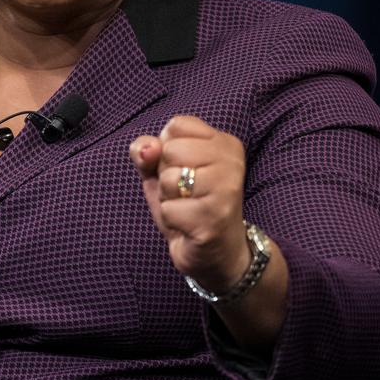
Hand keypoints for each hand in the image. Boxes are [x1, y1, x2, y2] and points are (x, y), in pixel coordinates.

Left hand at [130, 116, 251, 293]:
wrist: (217, 254)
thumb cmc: (190, 206)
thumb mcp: (162, 172)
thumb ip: (147, 152)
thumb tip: (147, 148)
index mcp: (225, 143)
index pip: (176, 126)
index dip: (168, 151)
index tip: (187, 171)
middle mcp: (232, 161)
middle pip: (170, 149)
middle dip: (167, 176)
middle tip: (187, 194)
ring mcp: (225, 189)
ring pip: (168, 179)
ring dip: (169, 199)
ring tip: (188, 208)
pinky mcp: (214, 217)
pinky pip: (169, 209)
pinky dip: (171, 220)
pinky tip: (190, 225)